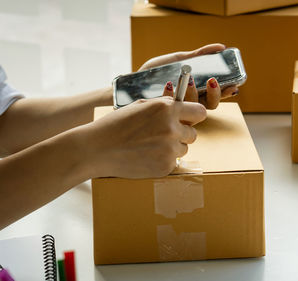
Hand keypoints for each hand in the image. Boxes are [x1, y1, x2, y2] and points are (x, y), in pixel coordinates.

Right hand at [82, 97, 206, 178]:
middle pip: (193, 134)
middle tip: (162, 136)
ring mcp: (169, 149)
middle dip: (181, 134)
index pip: (200, 111)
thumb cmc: (116, 125)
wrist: (97, 149)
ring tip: (149, 147)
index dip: (194, 116)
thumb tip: (180, 105)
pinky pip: (173, 163)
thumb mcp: (140, 105)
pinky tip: (146, 157)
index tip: (190, 120)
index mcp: (167, 109)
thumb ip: (163, 105)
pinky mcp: (166, 167)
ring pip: (183, 149)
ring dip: (171, 148)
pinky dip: (163, 161)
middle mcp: (172, 128)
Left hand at [138, 43, 238, 108]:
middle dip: (215, 94)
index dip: (226, 92)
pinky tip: (168, 85)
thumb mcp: (177, 60)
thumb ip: (198, 55)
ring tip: (189, 80)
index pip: (216, 95)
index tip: (232, 84)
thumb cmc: (153, 73)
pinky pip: (174, 111)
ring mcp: (178, 113)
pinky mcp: (165, 117)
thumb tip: (220, 47)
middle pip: (211, 106)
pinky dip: (172, 96)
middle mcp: (190, 105)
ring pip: (196, 111)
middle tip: (212, 81)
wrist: (131, 83)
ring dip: (194, 94)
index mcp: (196, 92)